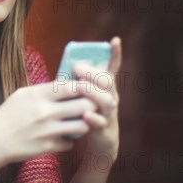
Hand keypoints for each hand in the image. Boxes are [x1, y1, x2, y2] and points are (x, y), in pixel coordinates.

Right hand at [0, 79, 98, 169]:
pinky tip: (63, 136)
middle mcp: (45, 112)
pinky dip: (69, 140)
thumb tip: (65, 84)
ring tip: (79, 121)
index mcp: (38, 95)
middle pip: (84, 105)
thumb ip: (43, 89)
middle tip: (91, 105)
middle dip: (91, 104)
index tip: (86, 88)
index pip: (71, 86)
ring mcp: (48, 131)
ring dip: (84, 123)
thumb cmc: (7, 115)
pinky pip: (70, 143)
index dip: (84, 86)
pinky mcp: (49, 147)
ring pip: (82, 126)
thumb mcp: (21, 94)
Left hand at [72, 36, 121, 154]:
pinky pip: (101, 124)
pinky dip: (93, 119)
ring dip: (92, 93)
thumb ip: (79, 82)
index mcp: (105, 88)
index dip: (115, 54)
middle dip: (93, 73)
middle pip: (107, 82)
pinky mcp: (104, 130)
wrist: (100, 143)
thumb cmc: (86, 113)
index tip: (114, 40)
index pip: (112, 68)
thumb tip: (66, 65)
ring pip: (106, 101)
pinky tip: (86, 115)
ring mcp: (108, 114)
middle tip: (77, 67)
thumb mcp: (84, 96)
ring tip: (80, 87)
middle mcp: (110, 98)